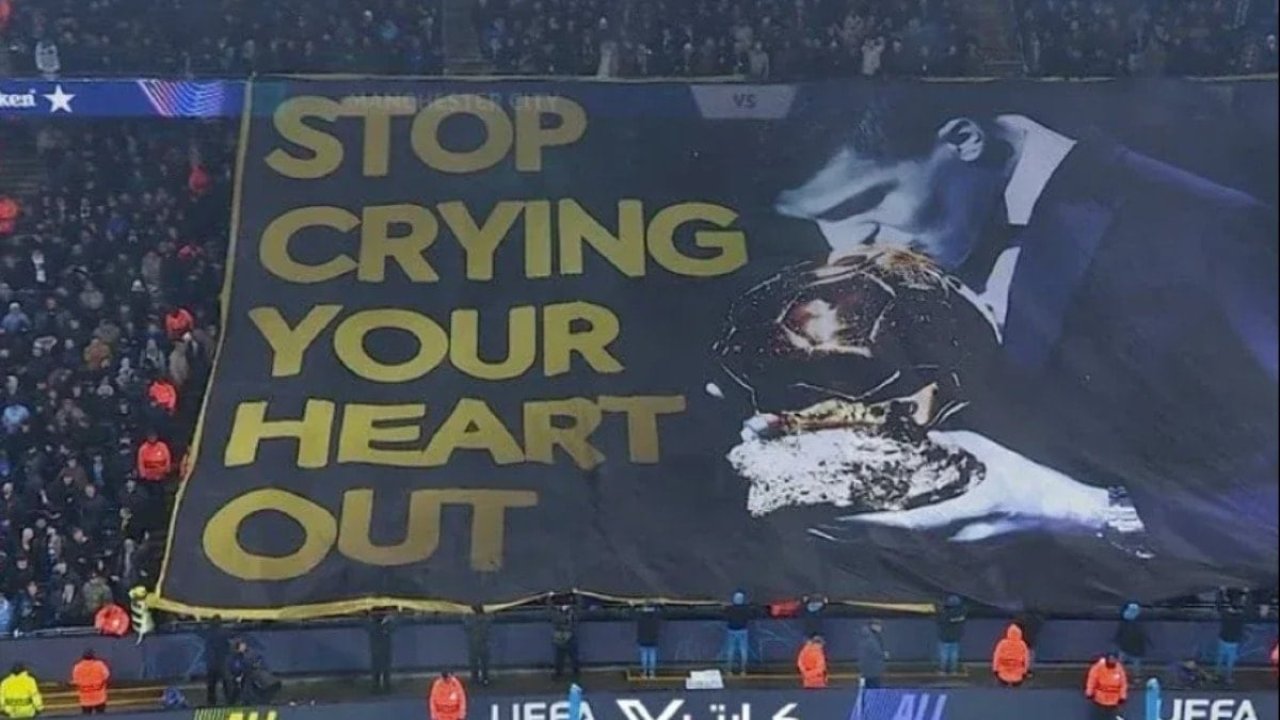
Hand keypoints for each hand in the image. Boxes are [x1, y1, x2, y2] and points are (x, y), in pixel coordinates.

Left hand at [813, 430, 1110, 541]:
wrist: (1066, 518)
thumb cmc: (1029, 483)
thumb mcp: (987, 454)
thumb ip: (948, 446)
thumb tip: (916, 436)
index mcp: (956, 518)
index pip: (898, 526)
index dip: (863, 524)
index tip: (833, 517)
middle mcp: (951, 543)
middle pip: (891, 543)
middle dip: (855, 533)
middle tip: (819, 521)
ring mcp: (958, 555)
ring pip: (902, 551)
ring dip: (870, 539)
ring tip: (835, 527)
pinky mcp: (965, 557)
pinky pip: (920, 553)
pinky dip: (894, 543)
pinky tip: (877, 534)